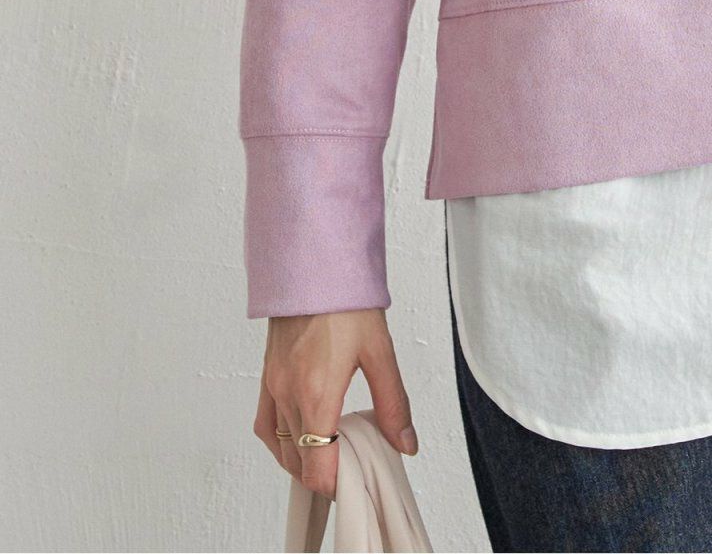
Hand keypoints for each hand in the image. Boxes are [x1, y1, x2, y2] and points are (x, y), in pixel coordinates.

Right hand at [254, 307, 416, 498]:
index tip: (355, 478)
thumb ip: (393, 403)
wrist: (314, 265)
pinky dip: (280, 442)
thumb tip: (405, 443)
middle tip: (351, 463)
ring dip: (303, 460)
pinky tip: (299, 437)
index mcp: (317, 395)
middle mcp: (289, 396)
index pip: (316, 469)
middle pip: (298, 464)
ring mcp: (274, 387)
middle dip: (323, 473)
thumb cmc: (346, 302)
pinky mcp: (267, 376)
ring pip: (280, 448)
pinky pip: (265, 425)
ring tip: (332, 451)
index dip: (336, 485)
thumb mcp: (380, 352)